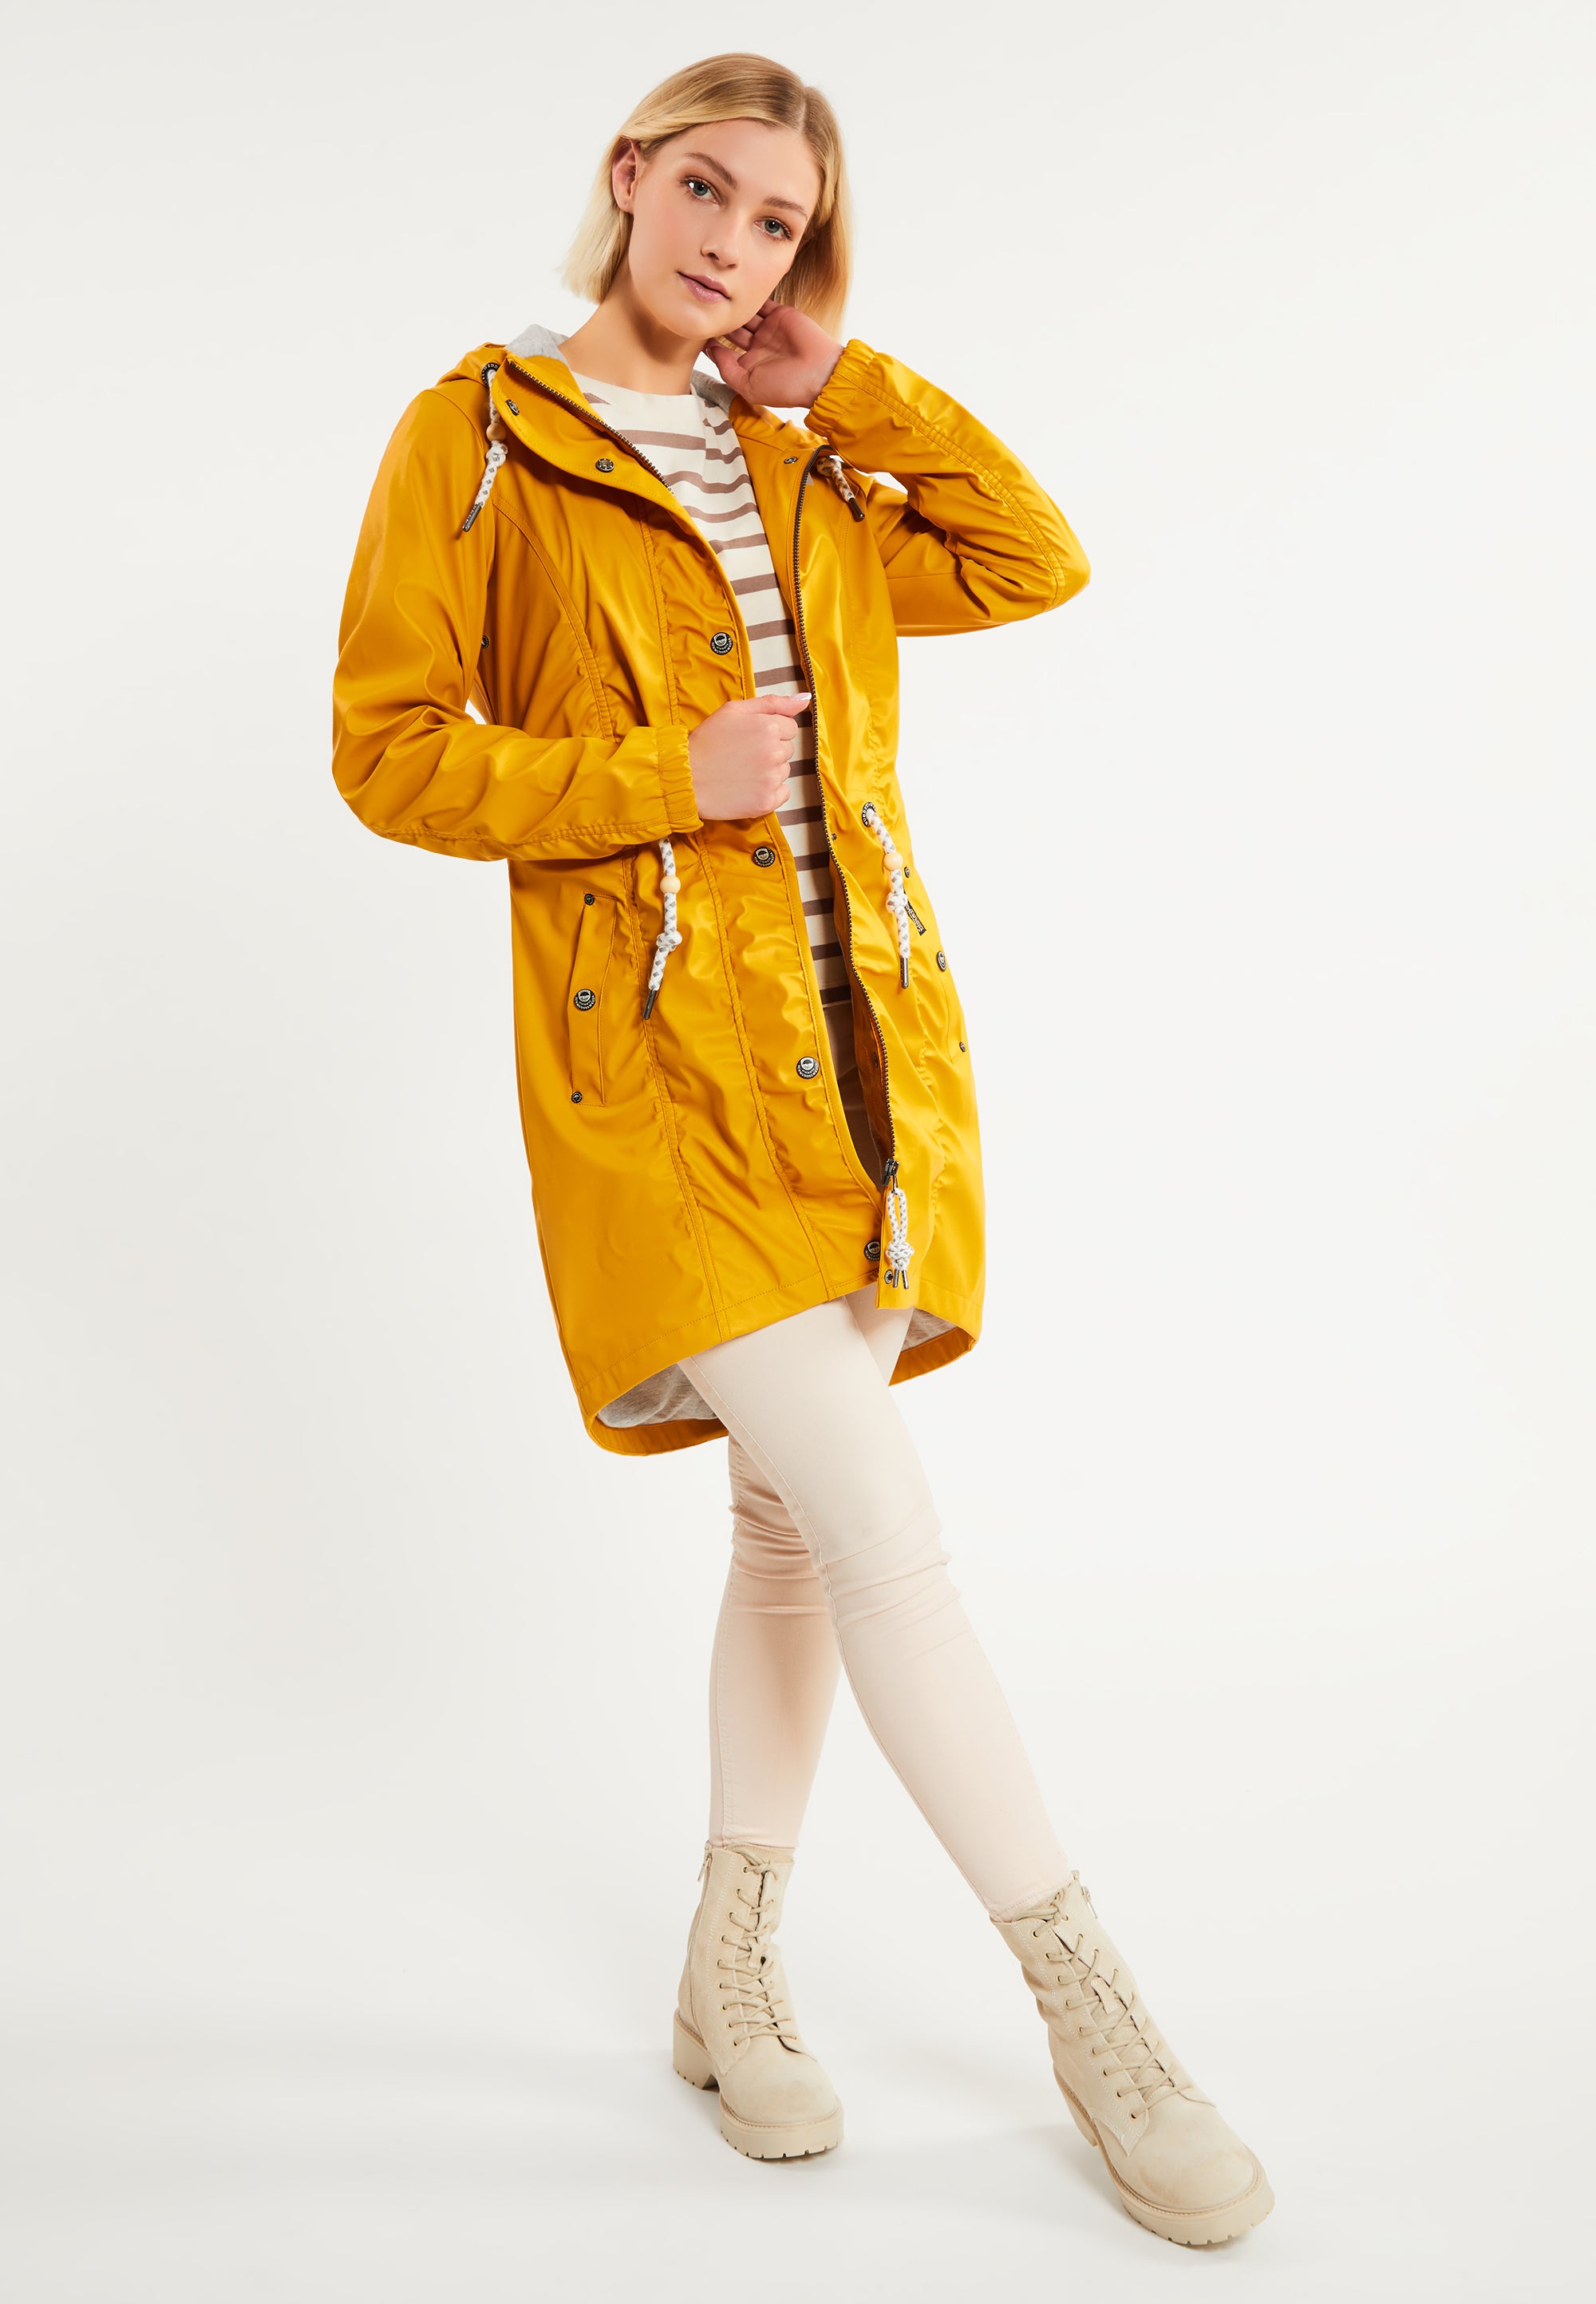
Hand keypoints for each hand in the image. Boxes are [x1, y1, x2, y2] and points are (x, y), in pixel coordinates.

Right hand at [687, 694, 809, 819]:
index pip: (789, 727)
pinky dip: (770, 791)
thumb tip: (805, 700)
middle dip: (770, 750)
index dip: (769, 731)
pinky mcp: (767, 801)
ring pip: (785, 770)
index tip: (750, 737)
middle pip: (788, 749)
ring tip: (742, 770)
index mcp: (768, 727)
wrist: (685, 778)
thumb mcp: (734, 711)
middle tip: (743, 754)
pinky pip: (783, 793)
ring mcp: (772, 779)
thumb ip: (772, 703)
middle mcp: (774, 752)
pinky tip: (749, 786)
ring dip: (769, 770)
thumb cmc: (707, 742)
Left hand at [704, 301, 844, 409]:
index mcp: (749, 365)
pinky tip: (734, 291)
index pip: (723, 349)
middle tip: (700, 309)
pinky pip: (761, 302)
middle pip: (731, 329)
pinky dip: (749, 297)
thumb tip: (710, 350)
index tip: (694, 332)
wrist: (819, 373)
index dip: (709, 341)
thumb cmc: (786, 386)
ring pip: (744, 314)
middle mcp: (757, 346)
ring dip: (731, 308)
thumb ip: (727, 369)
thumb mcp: (749, 386)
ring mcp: (768, 329)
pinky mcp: (780, 314)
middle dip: (717, 321)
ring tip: (714, 298)